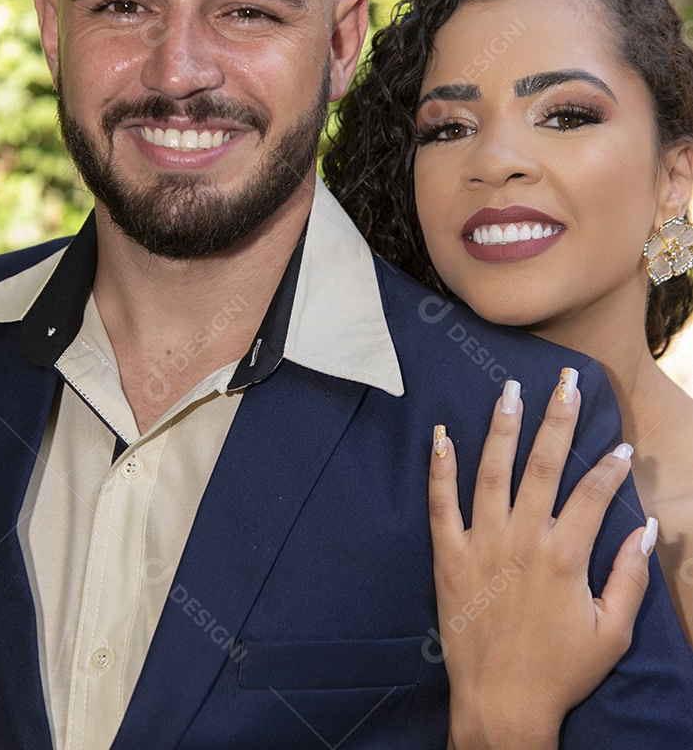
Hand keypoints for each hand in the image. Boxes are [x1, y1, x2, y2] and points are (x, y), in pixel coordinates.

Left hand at [429, 370, 652, 749]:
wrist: (502, 706)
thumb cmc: (561, 671)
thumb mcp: (612, 632)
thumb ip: (631, 577)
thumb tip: (648, 529)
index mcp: (565, 556)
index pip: (593, 493)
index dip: (610, 466)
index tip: (620, 445)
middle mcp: (523, 540)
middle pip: (544, 465)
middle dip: (558, 418)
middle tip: (565, 382)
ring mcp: (482, 544)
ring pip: (493, 472)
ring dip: (502, 427)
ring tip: (509, 390)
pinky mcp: (449, 557)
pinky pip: (441, 505)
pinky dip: (440, 469)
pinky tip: (441, 436)